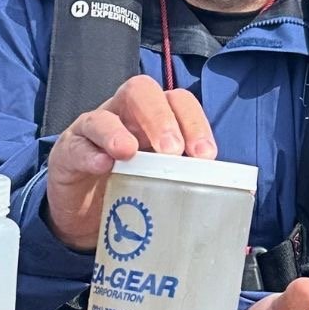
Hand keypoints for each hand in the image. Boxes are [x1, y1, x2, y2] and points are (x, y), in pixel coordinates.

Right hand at [45, 75, 215, 250]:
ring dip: (118, 132)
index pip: (177, 102)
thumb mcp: (162, 184)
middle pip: (140, 92)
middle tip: (173, 150)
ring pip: (103, 115)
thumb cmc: (130, 193)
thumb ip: (190, 180)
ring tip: (129, 153)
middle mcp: (122, 116)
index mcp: (153, 121)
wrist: (85, 217)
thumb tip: (241, 196)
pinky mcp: (67, 154)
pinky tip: (101, 166)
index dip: (194, 121)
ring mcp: (91, 133)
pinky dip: (89, 154)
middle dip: (159, 118)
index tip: (206, 155)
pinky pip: (76, 146)